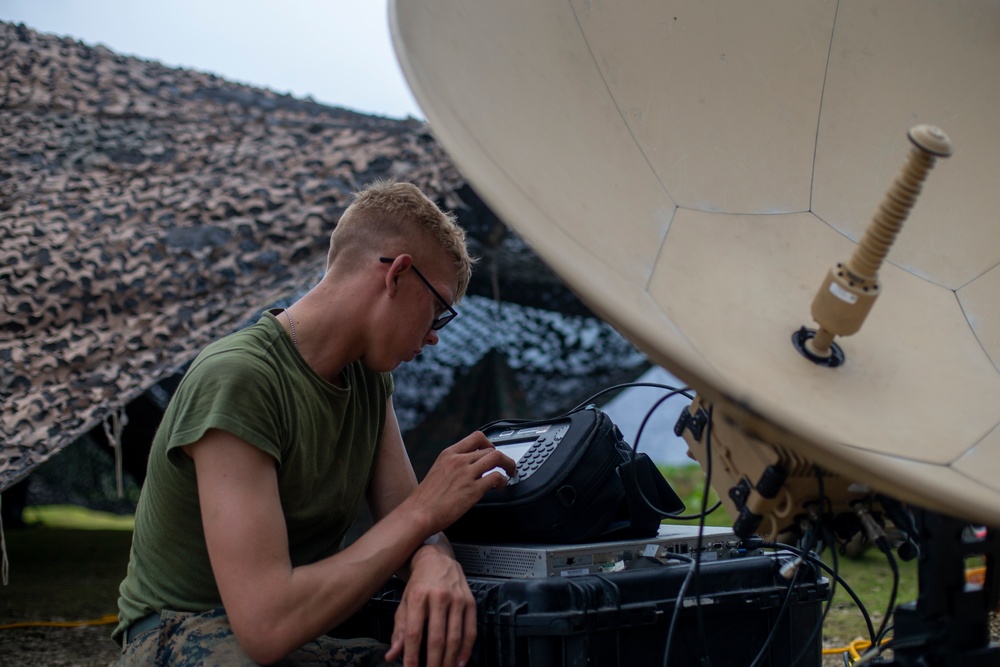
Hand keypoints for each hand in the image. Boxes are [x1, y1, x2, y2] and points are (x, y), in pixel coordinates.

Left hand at [385, 542, 475, 666]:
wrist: (437, 559)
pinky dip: (465, 650)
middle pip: (436, 638)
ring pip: (455, 638)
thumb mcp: (404, 602)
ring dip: (449, 660)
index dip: (412, 656)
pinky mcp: (470, 602)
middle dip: (433, 663)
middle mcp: (439, 597)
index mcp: (418, 596)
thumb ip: (399, 630)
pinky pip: (470, 631)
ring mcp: (457, 599)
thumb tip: (392, 655)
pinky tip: (459, 663)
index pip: (414, 633)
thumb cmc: (419, 584)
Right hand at [406, 432, 515, 534]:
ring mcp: (466, 474)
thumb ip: (453, 467)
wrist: (418, 513)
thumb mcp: (437, 472)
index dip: (489, 443)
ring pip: (496, 457)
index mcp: (449, 454)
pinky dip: (503, 480)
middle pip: (490, 448)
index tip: (493, 451)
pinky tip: (501, 486)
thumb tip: (468, 469)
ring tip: (509, 473)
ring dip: (508, 464)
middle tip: (505, 465)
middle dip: (502, 456)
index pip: (476, 437)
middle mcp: (458, 460)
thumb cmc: (425, 499)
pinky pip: (496, 477)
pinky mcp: (473, 489)